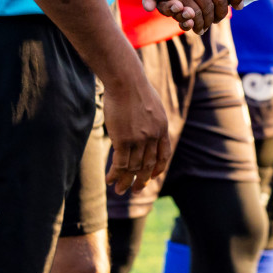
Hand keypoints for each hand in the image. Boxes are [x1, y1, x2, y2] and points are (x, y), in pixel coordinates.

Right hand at [104, 73, 171, 194]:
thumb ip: (152, 118)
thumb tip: (147, 122)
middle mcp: (153, 137)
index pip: (163, 155)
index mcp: (162, 128)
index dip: (157, 169)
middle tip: (135, 191)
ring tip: (119, 191)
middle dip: (141, 181)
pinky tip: (109, 180)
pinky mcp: (123, 140)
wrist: (125, 81)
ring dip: (125, 182)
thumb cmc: (135, 87)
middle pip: (148, 166)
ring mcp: (138, 140)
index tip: (152, 177)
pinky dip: (115, 175)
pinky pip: (120, 164)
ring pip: (133, 168)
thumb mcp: (152, 104)